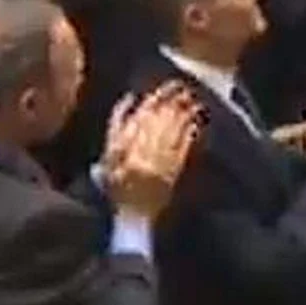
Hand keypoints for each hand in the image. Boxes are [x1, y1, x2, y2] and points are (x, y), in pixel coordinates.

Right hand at [100, 83, 202, 218]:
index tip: (166, 87)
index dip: (154, 100)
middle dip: (172, 103)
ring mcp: (156, 164)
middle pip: (156, 122)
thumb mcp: (108, 157)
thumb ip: (117, 126)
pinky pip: (182, 149)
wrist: (133, 216)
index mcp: (118, 148)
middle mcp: (136, 155)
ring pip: (171, 132)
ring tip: (193, 100)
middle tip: (184, 88)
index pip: (138, 117)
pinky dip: (190, 134)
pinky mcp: (173, 173)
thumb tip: (130, 98)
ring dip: (183, 115)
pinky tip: (197, 122)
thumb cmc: (119, 187)